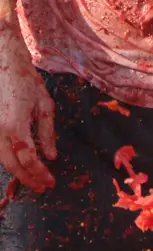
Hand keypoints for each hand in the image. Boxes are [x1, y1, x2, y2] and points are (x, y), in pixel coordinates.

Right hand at [0, 32, 55, 190]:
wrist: (3, 63)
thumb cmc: (26, 81)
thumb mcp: (45, 106)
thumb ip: (47, 134)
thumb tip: (50, 157)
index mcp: (15, 126)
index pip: (28, 159)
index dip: (39, 173)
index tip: (50, 182)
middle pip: (11, 164)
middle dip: (27, 178)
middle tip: (41, 187)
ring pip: (1, 158)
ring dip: (17, 171)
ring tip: (32, 178)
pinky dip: (8, 159)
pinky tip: (20, 163)